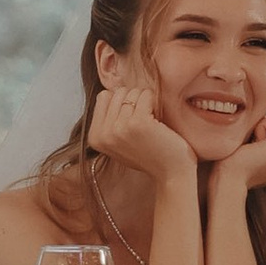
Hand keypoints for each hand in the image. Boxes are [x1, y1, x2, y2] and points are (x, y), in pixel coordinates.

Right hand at [88, 64, 194, 186]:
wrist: (171, 174)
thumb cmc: (148, 155)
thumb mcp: (119, 141)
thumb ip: (109, 120)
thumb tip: (108, 90)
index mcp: (95, 137)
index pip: (103, 96)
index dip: (120, 103)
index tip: (131, 120)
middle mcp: (104, 133)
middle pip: (117, 92)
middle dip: (133, 101)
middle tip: (144, 122)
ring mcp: (119, 128)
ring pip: (132, 92)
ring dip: (145, 102)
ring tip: (150, 124)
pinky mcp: (138, 123)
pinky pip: (145, 95)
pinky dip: (154, 102)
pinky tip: (157, 120)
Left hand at [210, 105, 265, 195]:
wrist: (229, 179)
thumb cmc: (234, 168)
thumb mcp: (257, 153)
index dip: (263, 135)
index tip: (254, 154)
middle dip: (263, 131)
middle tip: (253, 153)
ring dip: (260, 131)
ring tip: (254, 152)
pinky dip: (259, 129)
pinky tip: (255, 148)